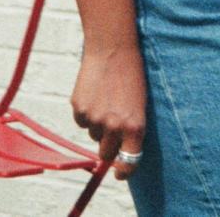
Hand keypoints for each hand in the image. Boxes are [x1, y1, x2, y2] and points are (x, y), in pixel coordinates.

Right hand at [71, 44, 146, 177]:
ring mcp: (95, 119)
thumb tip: (121, 149)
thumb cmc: (132, 72)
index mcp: (135, 127)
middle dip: (108, 145)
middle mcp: (115, 127)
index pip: (129, 163)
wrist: (113, 46)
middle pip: (106, 153)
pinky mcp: (79, 110)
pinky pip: (82, 121)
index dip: (124, 171)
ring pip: (93, 135)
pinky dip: (86, 111)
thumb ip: (131, 126)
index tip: (121, 172)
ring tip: (106, 97)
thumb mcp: (139, 102)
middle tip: (111, 126)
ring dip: (98, 123)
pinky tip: (94, 92)